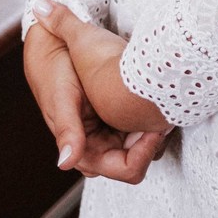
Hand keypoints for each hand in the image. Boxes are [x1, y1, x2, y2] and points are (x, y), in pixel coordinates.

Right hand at [24, 21, 168, 182]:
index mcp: (88, 153)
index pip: (128, 169)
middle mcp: (104, 147)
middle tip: (163, 110)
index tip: (156, 128)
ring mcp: (115, 132)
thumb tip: (65, 163)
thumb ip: (67, 131)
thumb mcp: (62, 100)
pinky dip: (154, 112)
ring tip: (161, 101)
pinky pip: (147, 123)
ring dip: (157, 125)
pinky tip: (156, 93)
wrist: (54, 49)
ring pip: (148, 142)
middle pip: (143, 158)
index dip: (145, 153)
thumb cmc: (55, 74)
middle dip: (156, 138)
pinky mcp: (123, 115)